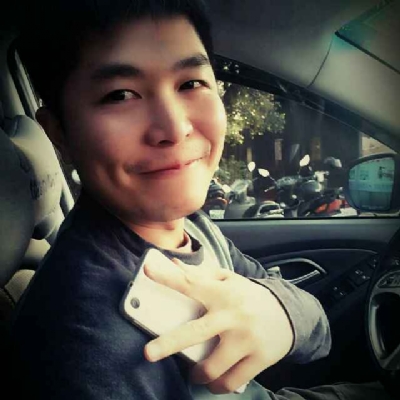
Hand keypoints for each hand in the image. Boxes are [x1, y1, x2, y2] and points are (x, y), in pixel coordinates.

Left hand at [143, 259, 292, 393]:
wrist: (289, 313)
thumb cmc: (250, 296)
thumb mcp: (230, 280)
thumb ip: (203, 275)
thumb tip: (175, 265)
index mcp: (223, 293)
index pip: (191, 283)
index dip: (168, 278)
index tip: (146, 271)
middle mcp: (232, 316)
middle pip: (196, 332)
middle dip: (169, 344)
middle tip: (147, 354)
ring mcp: (246, 339)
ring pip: (213, 368)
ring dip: (198, 375)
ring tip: (195, 374)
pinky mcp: (258, 359)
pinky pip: (231, 382)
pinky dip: (218, 386)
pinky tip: (214, 382)